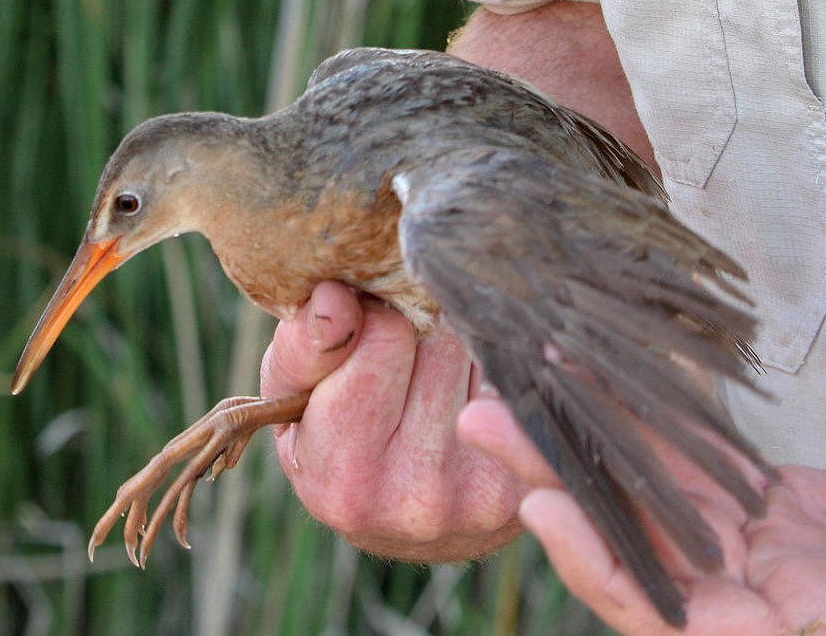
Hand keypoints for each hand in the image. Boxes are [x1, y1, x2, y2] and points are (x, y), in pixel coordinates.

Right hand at [259, 281, 525, 560]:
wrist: (408, 529)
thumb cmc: (336, 443)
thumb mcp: (293, 399)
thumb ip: (300, 348)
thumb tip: (335, 297)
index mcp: (343, 481)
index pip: (383, 337)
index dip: (372, 319)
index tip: (364, 331)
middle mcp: (418, 498)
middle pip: (441, 341)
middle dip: (422, 334)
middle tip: (406, 360)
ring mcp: (484, 494)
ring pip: (485, 353)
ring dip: (462, 350)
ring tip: (438, 380)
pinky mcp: (532, 480)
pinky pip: (523, 380)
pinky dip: (498, 373)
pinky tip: (476, 395)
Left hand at [459, 397, 825, 633]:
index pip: (698, 626)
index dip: (617, 576)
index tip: (542, 512)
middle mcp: (797, 617)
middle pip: (656, 563)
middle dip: (570, 494)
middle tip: (491, 421)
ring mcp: (795, 573)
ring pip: (671, 519)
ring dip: (599, 457)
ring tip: (523, 390)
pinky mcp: (805, 528)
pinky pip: (714, 487)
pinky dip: (663, 441)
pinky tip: (611, 391)